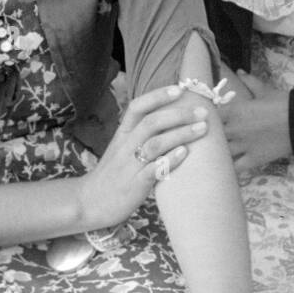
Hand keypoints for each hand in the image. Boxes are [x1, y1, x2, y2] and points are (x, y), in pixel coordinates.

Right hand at [76, 84, 209, 228]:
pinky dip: (169, 160)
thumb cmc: (114, 173)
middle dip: (180, 114)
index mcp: (122, 134)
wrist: (89, 203)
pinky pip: (152, 170)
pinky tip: (185, 153)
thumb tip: (171, 116)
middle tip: (204, 112)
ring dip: (181, 134)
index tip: (181, 89)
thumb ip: (141, 132)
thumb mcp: (122, 147)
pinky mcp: (134, 185)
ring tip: (203, 129)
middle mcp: (125, 146)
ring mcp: (129, 166)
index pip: (137, 107)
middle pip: (152, 122)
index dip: (158, 96)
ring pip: (155, 144)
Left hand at [218, 69, 292, 172]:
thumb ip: (250, 82)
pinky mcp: (253, 160)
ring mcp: (243, 146)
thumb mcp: (265, 90)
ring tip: (217, 154)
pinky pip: (235, 168)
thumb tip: (239, 71)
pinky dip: (230, 169)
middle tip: (211, 138)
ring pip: (220, 154)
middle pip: (211, 136)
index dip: (209, 119)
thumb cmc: (283, 103)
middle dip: (211, 137)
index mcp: (234, 111)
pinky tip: (227, 168)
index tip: (210, 120)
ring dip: (218, 153)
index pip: (210, 117)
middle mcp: (234, 129)